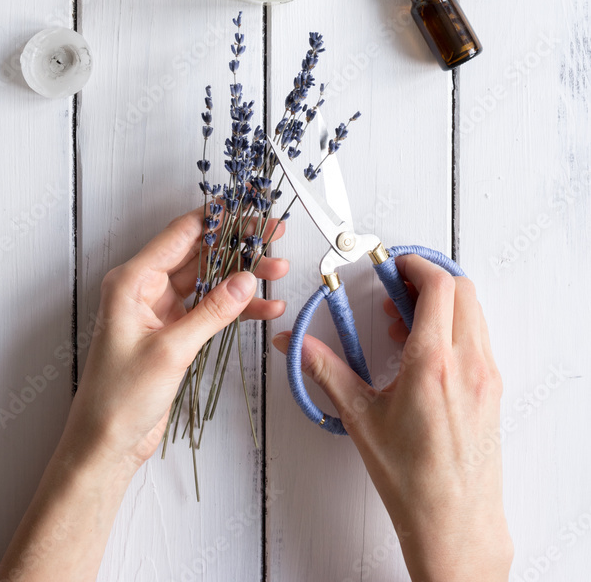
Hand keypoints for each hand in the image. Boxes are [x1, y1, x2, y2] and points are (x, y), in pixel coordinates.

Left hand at [62, 207, 288, 474]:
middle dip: (238, 247)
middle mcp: (144, 288)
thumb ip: (211, 311)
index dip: (219, 220)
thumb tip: (245, 280)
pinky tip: (265, 308)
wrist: (105, 444)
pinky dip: (236, 307)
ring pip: (208, 279)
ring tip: (278, 273)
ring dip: (242, 278)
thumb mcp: (170, 350)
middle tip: (274, 240)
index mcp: (132, 280)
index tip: (252, 213)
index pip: (181, 234)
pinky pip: (209, 308)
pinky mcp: (173, 331)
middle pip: (199, 253)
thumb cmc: (118, 398)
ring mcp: (160, 309)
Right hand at [273, 256, 512, 581]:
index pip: (438, 287)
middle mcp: (468, 364)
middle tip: (396, 286)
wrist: (454, 523)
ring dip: (442, 303)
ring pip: (473, 312)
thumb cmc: (414, 481)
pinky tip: (422, 351)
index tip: (392, 265)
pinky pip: (477, 338)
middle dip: (428, 277)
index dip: (414, 265)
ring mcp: (486, 376)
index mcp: (435, 365)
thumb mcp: (360, 418)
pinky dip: (453, 327)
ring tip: (404, 321)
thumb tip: (296, 345)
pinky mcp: (492, 390)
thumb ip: (326, 371)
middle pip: (462, 289)